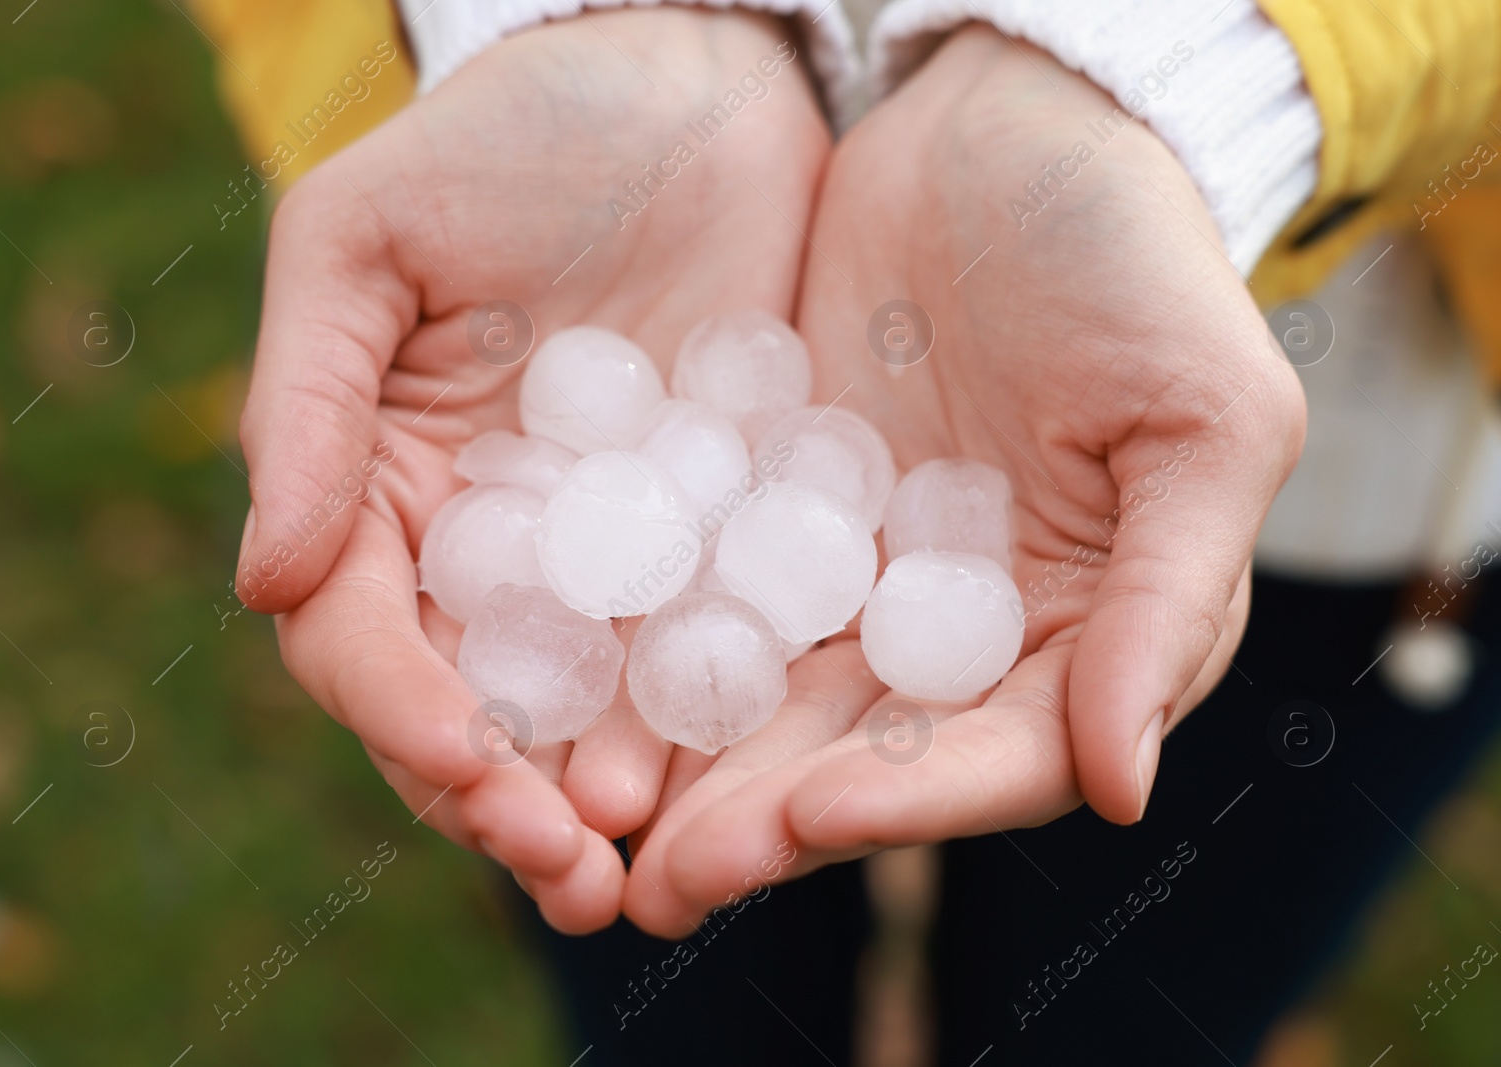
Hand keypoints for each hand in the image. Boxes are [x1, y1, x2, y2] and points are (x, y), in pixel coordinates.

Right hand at [234, 8, 829, 931]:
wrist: (693, 74)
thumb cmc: (510, 135)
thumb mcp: (368, 238)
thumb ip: (308, 402)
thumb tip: (261, 584)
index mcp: (382, 488)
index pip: (362, 636)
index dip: (399, 713)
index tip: (462, 766)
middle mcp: (490, 548)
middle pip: (477, 709)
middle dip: (508, 803)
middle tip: (572, 876)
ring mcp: (612, 554)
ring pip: (593, 710)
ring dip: (614, 799)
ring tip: (652, 874)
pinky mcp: (721, 536)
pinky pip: (713, 646)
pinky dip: (721, 721)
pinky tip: (751, 776)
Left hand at [624, 25, 1304, 934]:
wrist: (1011, 128)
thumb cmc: (1140, 263)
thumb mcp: (1201, 420)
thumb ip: (1168, 603)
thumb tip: (1122, 790)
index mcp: (1082, 637)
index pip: (998, 755)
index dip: (909, 801)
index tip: (809, 817)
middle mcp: (960, 632)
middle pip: (863, 756)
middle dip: (764, 821)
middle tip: (660, 881)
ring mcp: (855, 578)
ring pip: (768, 700)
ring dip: (687, 773)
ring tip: (597, 830)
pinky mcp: (767, 515)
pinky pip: (702, 595)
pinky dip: (645, 653)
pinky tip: (572, 700)